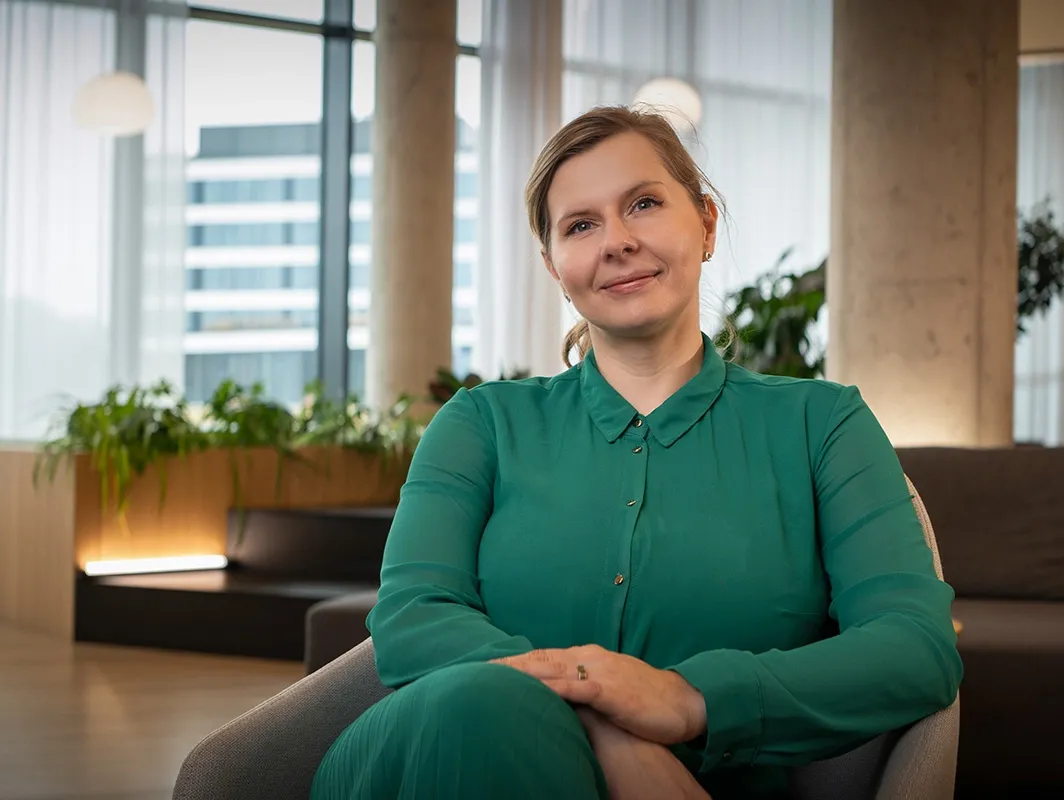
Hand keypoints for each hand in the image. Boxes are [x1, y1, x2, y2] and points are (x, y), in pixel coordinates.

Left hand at [492, 645, 705, 744]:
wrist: (683, 702)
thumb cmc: (645, 699)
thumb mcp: (608, 689)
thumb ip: (583, 686)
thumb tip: (556, 695)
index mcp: (588, 657)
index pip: (543, 657)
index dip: (515, 663)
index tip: (489, 668)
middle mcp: (589, 659)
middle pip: (540, 659)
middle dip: (509, 665)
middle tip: (478, 670)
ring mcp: (599, 672)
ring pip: (552, 668)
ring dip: (522, 672)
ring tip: (496, 676)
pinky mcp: (610, 691)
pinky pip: (576, 687)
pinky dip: (554, 687)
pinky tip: (536, 690)